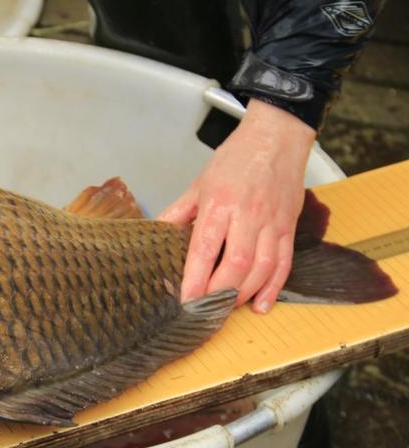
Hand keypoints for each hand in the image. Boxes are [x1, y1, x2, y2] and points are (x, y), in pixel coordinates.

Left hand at [158, 99, 315, 313]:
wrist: (277, 137)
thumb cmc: (236, 158)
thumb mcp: (199, 183)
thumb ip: (179, 212)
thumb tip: (157, 233)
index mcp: (220, 203)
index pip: (205, 247)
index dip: (195, 277)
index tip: (186, 300)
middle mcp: (248, 214)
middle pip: (236, 262)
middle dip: (220, 291)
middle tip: (205, 310)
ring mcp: (272, 222)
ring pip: (262, 267)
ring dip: (245, 293)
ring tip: (227, 308)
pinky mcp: (289, 226)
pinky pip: (284, 263)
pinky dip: (273, 287)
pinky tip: (261, 304)